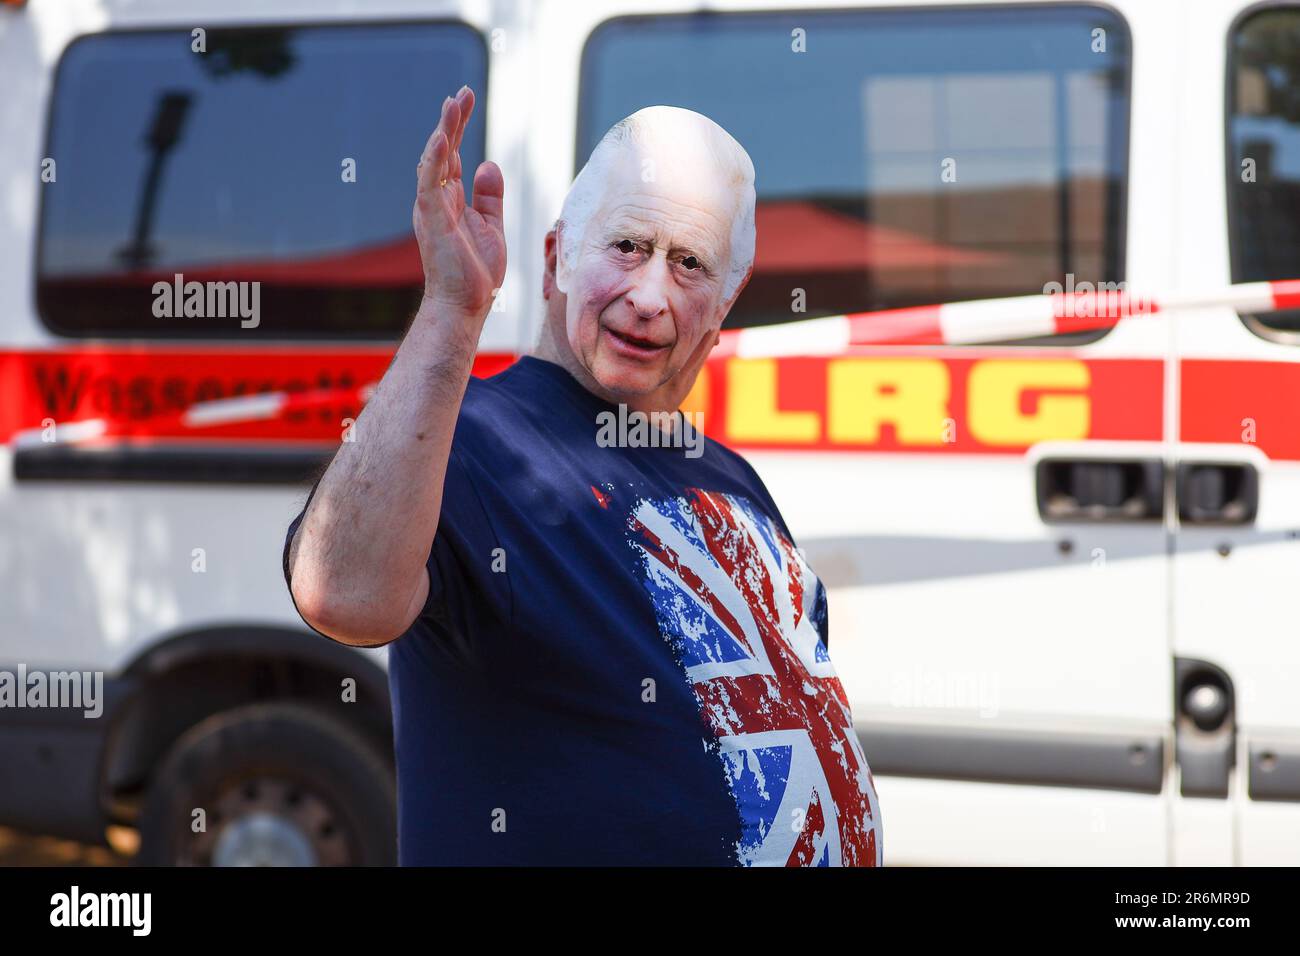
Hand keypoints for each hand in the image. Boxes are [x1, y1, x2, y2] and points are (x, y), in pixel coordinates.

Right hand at [413, 86, 505, 324]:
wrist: (465, 305)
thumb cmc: (475, 273)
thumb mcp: (490, 226)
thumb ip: (489, 196)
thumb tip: (487, 164)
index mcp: (449, 200)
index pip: (451, 155)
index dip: (457, 127)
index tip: (465, 100)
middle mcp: (436, 200)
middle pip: (441, 151)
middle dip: (451, 121)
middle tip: (462, 93)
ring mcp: (431, 209)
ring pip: (434, 161)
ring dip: (443, 131)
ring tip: (453, 103)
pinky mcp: (431, 220)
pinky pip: (428, 184)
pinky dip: (433, 160)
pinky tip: (440, 139)